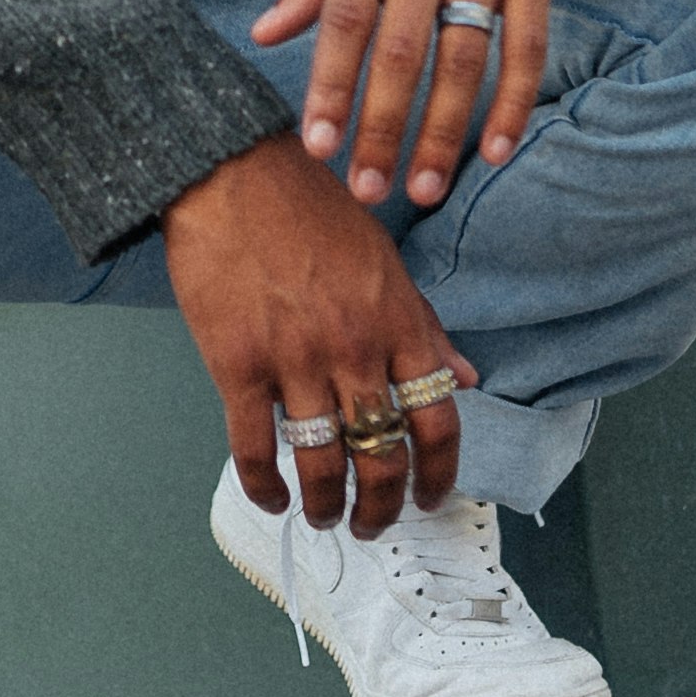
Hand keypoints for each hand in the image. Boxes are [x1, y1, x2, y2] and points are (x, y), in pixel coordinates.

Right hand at [163, 133, 477, 536]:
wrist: (231, 173)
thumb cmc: (310, 209)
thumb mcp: (384, 261)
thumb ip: (424, 324)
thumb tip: (464, 379)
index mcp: (396, 321)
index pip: (437, 420)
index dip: (439, 473)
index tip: (432, 498)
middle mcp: (353, 348)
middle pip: (383, 455)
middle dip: (383, 505)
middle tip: (374, 523)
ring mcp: (294, 359)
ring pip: (323, 461)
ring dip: (329, 505)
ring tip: (327, 518)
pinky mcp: (237, 365)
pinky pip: (254, 448)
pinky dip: (267, 485)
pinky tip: (275, 497)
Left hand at [253, 0, 556, 211]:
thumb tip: (264, 32)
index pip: (345, 17)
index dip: (331, 83)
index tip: (319, 145)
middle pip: (402, 50)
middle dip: (382, 126)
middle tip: (366, 190)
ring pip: (464, 59)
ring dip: (444, 131)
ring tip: (423, 189)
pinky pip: (527, 45)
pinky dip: (513, 101)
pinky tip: (494, 152)